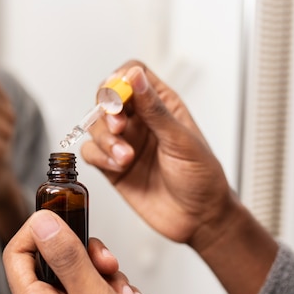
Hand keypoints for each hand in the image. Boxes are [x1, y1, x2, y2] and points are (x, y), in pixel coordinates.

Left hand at [3, 210, 168, 293]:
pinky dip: (118, 289)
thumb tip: (44, 221)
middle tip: (106, 262)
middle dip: (85, 253)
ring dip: (107, 274)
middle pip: (54, 256)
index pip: (17, 252)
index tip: (66, 218)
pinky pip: (100, 288)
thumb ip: (70, 260)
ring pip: (82, 270)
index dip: (37, 230)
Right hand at [82, 61, 233, 252]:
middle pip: (106, 98)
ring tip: (125, 157)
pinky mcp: (112, 166)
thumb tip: (135, 76)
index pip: (132, 74)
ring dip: (104, 139)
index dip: (120, 81)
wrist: (200, 219)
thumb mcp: (182, 140)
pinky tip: (119, 167)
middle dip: (107, 111)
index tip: (119, 98)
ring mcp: (124, 142)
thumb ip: (155, 109)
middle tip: (119, 128)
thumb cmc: (202, 178)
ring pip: (95, 125)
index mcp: (162, 104)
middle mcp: (140, 120)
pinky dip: (99, 157)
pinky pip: (91, 152)